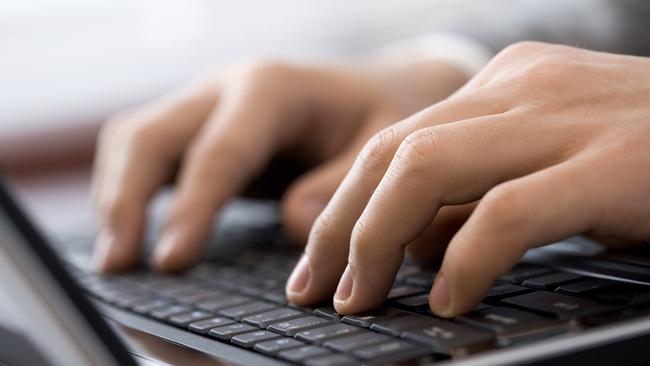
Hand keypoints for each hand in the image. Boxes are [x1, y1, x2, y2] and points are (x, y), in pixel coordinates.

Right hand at [92, 57, 468, 271]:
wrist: (375, 89)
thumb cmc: (380, 115)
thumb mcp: (381, 146)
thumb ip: (341, 185)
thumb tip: (295, 225)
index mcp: (272, 89)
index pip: (218, 151)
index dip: (191, 208)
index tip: (171, 261)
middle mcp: (226, 89)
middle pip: (151, 137)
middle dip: (127, 201)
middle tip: (121, 265)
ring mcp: (206, 104)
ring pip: (133, 139)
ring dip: (115, 195)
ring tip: (115, 259)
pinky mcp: (199, 126)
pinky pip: (143, 149)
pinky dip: (126, 187)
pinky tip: (129, 229)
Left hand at [286, 41, 649, 316]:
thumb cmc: (649, 162)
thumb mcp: (547, 168)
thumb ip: (478, 196)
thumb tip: (411, 247)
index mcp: (505, 86)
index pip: (392, 141)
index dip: (342, 206)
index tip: (317, 262)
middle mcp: (523, 88)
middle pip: (393, 153)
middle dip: (342, 228)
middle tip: (315, 289)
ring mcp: (567, 118)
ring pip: (428, 168)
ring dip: (376, 241)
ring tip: (358, 300)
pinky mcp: (614, 164)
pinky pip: (509, 211)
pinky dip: (465, 259)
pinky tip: (447, 301)